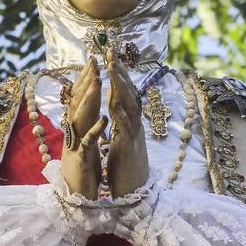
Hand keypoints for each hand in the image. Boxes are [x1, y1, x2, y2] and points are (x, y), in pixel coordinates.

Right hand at [61, 58, 106, 197]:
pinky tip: (103, 119)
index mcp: (78, 127)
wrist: (75, 195)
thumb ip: (84, 121)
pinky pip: (88, 142)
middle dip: (86, 82)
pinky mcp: (81, 159)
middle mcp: (74, 132)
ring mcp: (76, 144)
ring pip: (80, 118)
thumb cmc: (82, 167)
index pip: (81, 99)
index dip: (86, 79)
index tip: (93, 60)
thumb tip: (86, 102)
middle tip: (93, 62)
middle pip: (78, 102)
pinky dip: (95, 130)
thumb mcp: (83, 140)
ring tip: (97, 82)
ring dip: (88, 99)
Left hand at [106, 57, 148, 196]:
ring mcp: (134, 135)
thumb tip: (115, 106)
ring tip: (114, 69)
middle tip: (112, 51)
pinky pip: (126, 130)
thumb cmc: (125, 168)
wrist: (135, 194)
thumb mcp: (120, 140)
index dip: (117, 74)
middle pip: (128, 93)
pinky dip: (121, 116)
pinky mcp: (130, 149)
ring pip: (129, 106)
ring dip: (121, 86)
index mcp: (128, 122)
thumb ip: (119, 123)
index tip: (110, 55)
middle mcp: (134, 125)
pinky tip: (115, 104)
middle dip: (120, 72)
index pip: (123, 93)